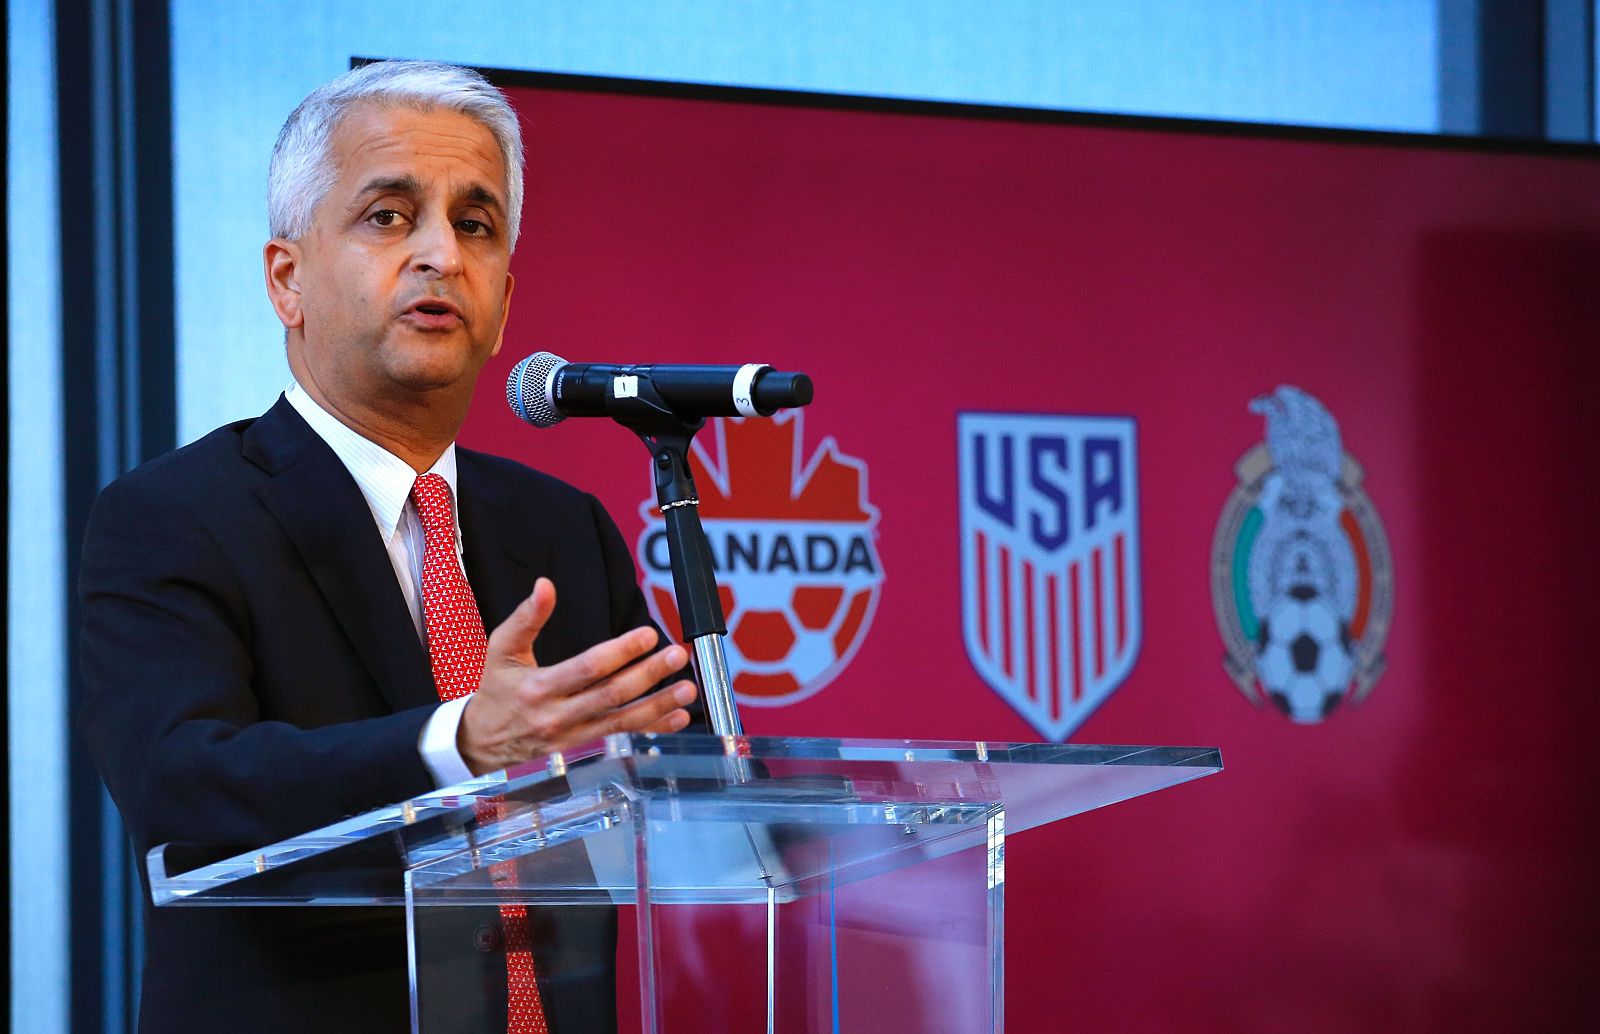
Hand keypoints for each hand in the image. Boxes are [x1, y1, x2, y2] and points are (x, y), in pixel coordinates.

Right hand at [457, 577, 696, 773]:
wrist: (479, 744)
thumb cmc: (495, 691)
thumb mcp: (501, 649)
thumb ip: (527, 617)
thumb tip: (545, 585)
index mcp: (538, 688)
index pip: (588, 668)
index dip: (621, 652)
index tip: (648, 635)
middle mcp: (557, 716)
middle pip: (611, 695)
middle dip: (648, 675)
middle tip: (677, 656)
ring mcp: (572, 738)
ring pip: (622, 721)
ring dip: (659, 705)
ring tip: (687, 689)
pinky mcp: (583, 751)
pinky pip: (623, 738)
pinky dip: (653, 729)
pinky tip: (677, 718)